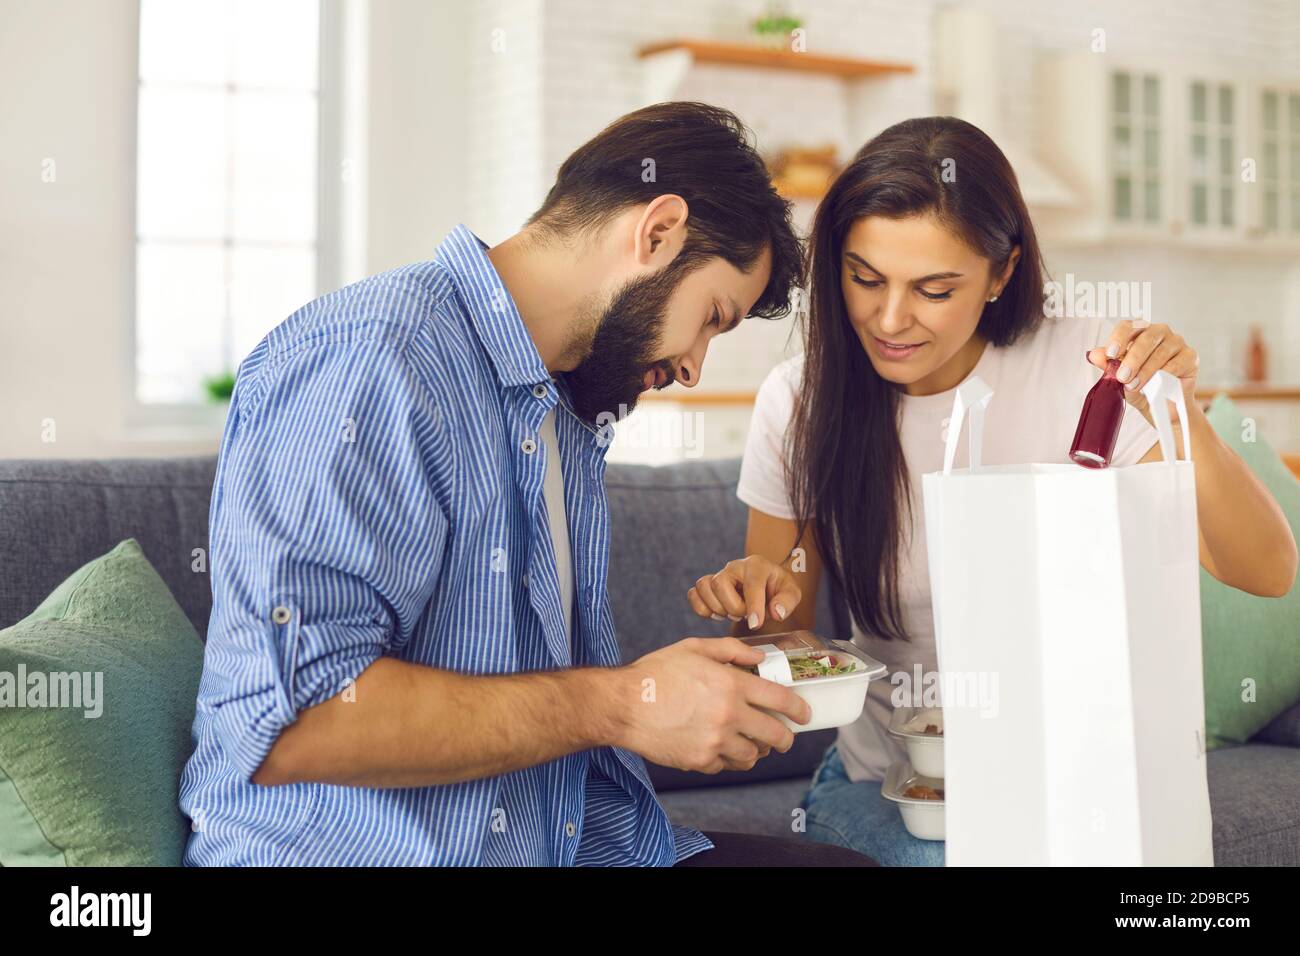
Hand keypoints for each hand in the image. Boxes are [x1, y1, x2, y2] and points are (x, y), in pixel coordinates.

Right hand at [612, 637, 809, 773]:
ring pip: (753, 755)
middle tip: (785, 736)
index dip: (799, 709)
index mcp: (731, 685)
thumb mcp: (693, 648)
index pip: (781, 701)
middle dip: (786, 737)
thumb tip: (759, 657)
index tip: (804, 714)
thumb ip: (731, 651)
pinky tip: (719, 746)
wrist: (624, 705)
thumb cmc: (655, 673)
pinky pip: (726, 765)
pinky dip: (727, 758)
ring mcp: (715, 742)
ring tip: (750, 742)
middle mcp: (729, 716)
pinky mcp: (700, 761)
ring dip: (756, 750)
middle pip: (776, 735)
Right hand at [687, 555, 801, 630]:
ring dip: (717, 607)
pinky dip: (702, 607)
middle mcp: (734, 566)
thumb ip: (787, 602)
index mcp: (757, 565)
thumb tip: (776, 612)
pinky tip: (717, 613)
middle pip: (720, 583)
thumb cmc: (777, 589)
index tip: (756, 624)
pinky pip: (694, 593)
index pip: (751, 583)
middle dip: (733, 607)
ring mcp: (719, 574)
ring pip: (704, 587)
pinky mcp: (708, 585)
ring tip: (732, 613)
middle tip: (745, 615)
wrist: (766, 586)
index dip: (753, 606)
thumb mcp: (791, 593)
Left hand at [1086, 320, 1199, 425]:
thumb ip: (1108, 366)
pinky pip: (1176, 363)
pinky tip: (1155, 386)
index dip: (1119, 338)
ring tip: (1133, 385)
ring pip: (1161, 351)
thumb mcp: (1120, 379)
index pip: (1128, 326)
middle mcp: (1160, 332)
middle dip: (1132, 358)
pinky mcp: (1191, 356)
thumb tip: (1094, 355)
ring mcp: (1177, 342)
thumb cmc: (1141, 388)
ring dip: (1146, 370)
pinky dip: (1164, 375)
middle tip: (1122, 377)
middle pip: (1146, 337)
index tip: (1111, 354)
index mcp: (1140, 332)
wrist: (1162, 408)